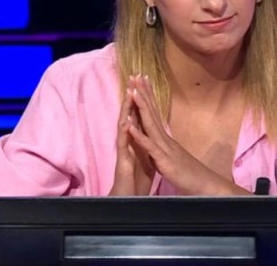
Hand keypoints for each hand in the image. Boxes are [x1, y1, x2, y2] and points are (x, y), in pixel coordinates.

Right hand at [109, 75, 154, 195]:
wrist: (127, 198)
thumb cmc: (137, 181)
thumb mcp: (148, 159)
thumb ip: (148, 146)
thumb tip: (152, 135)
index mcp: (137, 140)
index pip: (140, 116)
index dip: (143, 100)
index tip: (146, 83)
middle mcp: (129, 141)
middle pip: (130, 115)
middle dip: (133, 97)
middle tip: (134, 78)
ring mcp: (124, 150)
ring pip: (124, 125)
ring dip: (126, 109)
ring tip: (129, 92)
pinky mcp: (123, 160)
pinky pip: (124, 145)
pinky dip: (125, 133)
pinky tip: (127, 122)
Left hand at [128, 75, 243, 195]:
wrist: (204, 185)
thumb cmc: (190, 174)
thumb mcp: (173, 158)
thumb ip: (165, 148)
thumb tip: (159, 142)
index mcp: (165, 138)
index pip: (155, 113)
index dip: (147, 96)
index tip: (141, 81)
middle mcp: (165, 138)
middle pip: (152, 112)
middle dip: (143, 93)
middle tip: (135, 75)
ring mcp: (164, 147)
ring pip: (150, 123)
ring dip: (141, 106)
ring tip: (132, 91)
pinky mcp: (163, 159)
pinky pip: (149, 146)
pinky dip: (139, 135)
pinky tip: (130, 125)